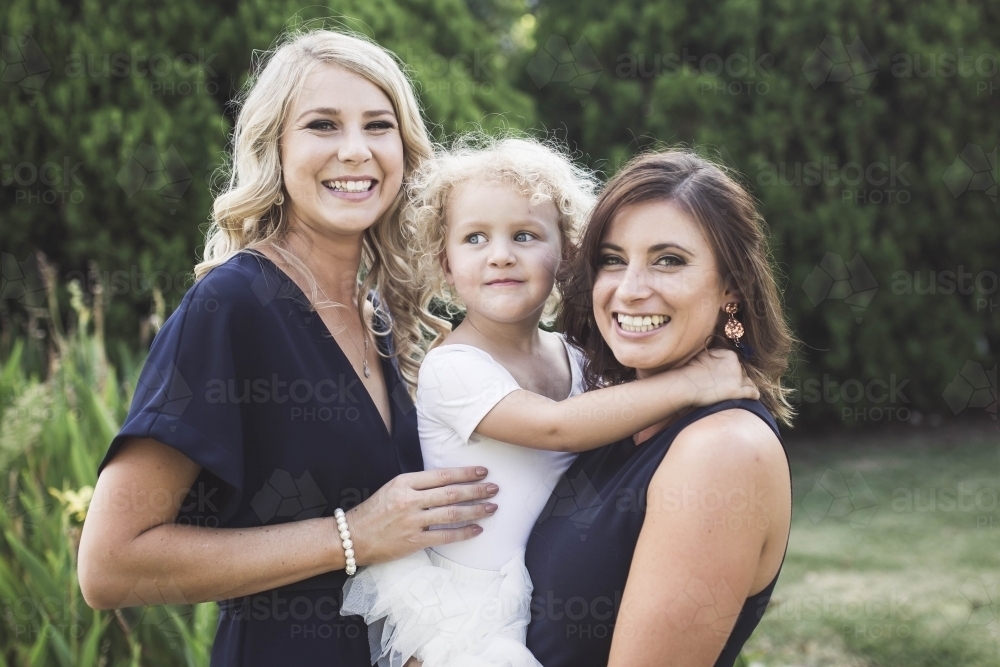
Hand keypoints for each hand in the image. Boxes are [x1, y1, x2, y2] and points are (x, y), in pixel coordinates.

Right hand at [345, 467, 498, 565]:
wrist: (353, 536)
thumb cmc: (374, 511)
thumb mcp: (392, 488)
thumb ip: (417, 485)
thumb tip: (448, 482)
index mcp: (404, 482)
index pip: (442, 475)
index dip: (465, 473)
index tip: (483, 471)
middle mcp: (409, 500)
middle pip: (451, 493)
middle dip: (476, 490)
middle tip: (494, 488)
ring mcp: (412, 521)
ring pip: (451, 514)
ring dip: (475, 510)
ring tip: (491, 507)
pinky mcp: (413, 541)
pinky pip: (445, 536)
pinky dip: (463, 533)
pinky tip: (477, 529)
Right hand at [681, 348, 758, 406]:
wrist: (684, 383)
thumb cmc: (689, 370)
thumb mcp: (704, 356)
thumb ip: (715, 356)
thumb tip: (718, 358)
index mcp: (729, 354)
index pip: (736, 362)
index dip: (732, 369)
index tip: (726, 375)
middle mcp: (735, 364)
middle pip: (742, 371)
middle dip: (738, 377)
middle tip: (729, 384)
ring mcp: (737, 378)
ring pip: (749, 381)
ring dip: (746, 386)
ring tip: (742, 391)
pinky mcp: (736, 391)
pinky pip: (752, 392)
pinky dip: (754, 394)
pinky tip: (754, 397)